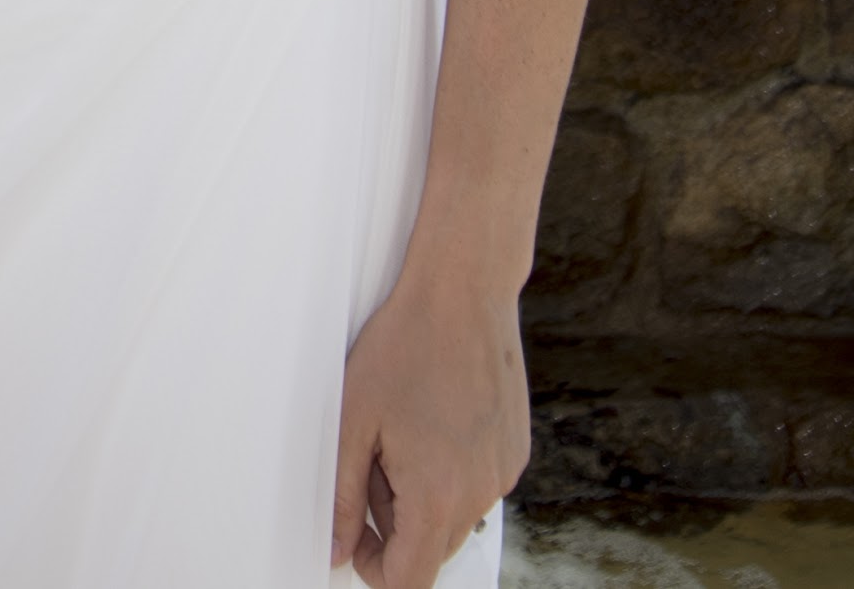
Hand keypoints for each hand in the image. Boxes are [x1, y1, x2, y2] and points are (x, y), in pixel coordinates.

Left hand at [328, 259, 526, 583]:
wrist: (463, 293)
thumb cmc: (407, 345)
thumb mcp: (354, 423)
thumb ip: (344, 497)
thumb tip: (338, 546)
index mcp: (438, 495)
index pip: (410, 578)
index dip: (374, 568)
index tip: (357, 537)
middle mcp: (481, 492)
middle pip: (433, 549)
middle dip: (395, 523)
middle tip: (374, 463)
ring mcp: (504, 472)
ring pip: (456, 517)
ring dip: (424, 497)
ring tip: (404, 434)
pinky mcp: (515, 451)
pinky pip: (478, 486)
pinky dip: (452, 472)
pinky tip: (434, 422)